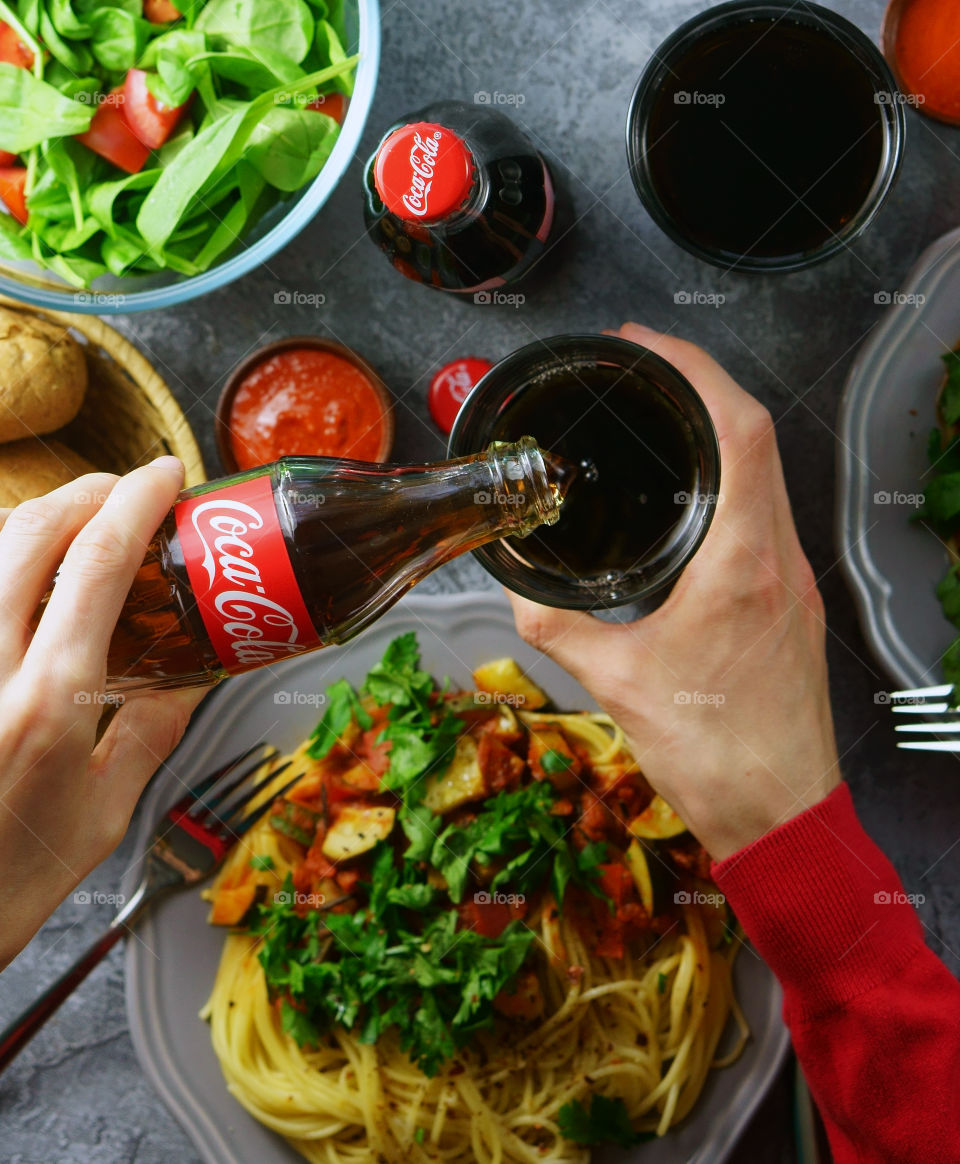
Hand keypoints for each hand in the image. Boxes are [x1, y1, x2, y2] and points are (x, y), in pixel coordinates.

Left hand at [0, 458, 206, 969]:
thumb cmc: (5, 882)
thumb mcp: (101, 817)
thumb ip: (145, 737)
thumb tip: (184, 683)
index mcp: (51, 701)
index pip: (96, 565)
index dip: (136, 502)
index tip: (167, 477)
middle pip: (30, 532)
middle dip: (84, 490)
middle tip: (125, 490)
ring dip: (36, 517)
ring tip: (78, 524)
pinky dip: (2, 564)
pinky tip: (24, 580)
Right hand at [509, 323, 839, 861]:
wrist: (781, 814)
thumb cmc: (713, 754)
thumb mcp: (615, 682)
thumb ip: (557, 624)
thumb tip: (515, 585)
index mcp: (741, 565)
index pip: (739, 430)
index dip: (695, 369)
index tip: (646, 346)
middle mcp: (781, 559)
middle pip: (759, 435)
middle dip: (701, 384)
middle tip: (643, 367)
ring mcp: (797, 579)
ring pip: (769, 472)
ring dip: (721, 430)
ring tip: (663, 415)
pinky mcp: (794, 602)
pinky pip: (768, 513)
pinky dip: (732, 479)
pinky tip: (693, 492)